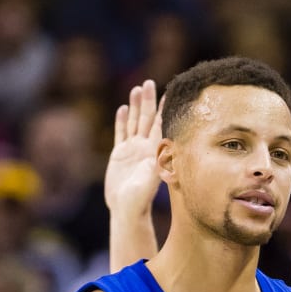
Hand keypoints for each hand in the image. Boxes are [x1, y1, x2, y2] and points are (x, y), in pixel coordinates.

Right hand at [104, 80, 163, 219]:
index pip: (161, 124)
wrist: (127, 208)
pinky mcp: (119, 155)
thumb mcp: (152, 177)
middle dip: (148, 100)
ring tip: (136, 89)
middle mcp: (144, 147)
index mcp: (154, 150)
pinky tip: (123, 109)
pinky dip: (122, 122)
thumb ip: (158, 161)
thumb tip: (168, 148)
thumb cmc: (142, 197)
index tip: (171, 92)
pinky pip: (120, 134)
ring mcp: (132, 150)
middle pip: (147, 118)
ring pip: (134, 122)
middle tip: (149, 82)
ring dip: (135, 106)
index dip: (165, 108)